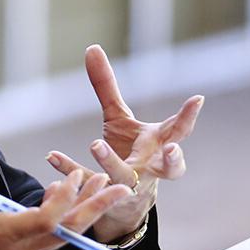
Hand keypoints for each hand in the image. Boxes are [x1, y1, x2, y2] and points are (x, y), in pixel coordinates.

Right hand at [0, 118, 132, 249]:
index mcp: (5, 235)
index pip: (48, 220)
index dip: (65, 199)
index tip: (73, 175)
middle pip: (69, 232)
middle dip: (96, 208)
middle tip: (119, 186)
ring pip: (64, 237)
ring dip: (84, 212)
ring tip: (100, 186)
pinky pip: (52, 241)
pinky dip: (64, 221)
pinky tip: (62, 198)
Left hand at [46, 45, 203, 243]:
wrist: (121, 202)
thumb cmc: (127, 152)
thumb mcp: (118, 118)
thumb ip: (107, 86)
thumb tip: (92, 47)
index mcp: (158, 144)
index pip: (179, 131)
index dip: (189, 116)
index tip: (197, 99)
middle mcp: (150, 167)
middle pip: (170, 168)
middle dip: (174, 160)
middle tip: (171, 149)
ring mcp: (129, 185)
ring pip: (125, 179)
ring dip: (112, 163)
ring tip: (96, 144)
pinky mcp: (104, 196)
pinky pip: (88, 184)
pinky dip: (71, 170)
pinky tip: (52, 156)